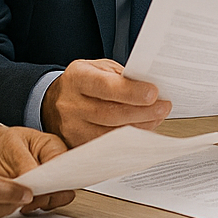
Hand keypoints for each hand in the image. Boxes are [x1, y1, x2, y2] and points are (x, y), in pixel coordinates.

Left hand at [0, 124, 74, 211]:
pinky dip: (33, 207)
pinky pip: (44, 204)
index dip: (57, 180)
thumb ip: (24, 163)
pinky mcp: (36, 192)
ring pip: (56, 198)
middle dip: (49, 195)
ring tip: (21, 201)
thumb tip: (34, 184)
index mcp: (52, 146)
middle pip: (65, 185)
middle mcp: (53, 164)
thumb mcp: (10, 146)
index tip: (40, 188)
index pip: (67, 167)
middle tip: (29, 197)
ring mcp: (46, 180)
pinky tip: (19, 203)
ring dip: (40, 203)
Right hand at [41, 58, 171, 146]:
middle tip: (163, 108)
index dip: (131, 92)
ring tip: (157, 118)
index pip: (105, 86)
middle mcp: (71, 105)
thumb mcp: (100, 69)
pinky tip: (142, 132)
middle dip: (142, 112)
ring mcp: (72, 128)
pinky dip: (128, 142)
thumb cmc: (83, 83)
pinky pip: (106, 148)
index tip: (154, 93)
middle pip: (110, 114)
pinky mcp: (76, 146)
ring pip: (109, 135)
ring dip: (139, 128)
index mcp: (78, 78)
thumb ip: (122, 77)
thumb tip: (151, 90)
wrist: (54, 102)